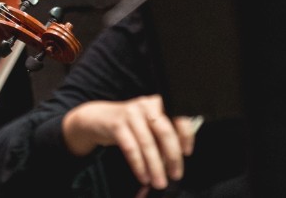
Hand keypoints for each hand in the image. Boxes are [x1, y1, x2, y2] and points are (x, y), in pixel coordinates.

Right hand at [61, 94, 198, 189]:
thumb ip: (162, 138)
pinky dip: (139, 165)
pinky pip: (131, 148)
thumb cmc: (129, 124)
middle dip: (172, 157)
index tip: (187, 153)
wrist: (98, 118)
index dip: (186, 136)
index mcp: (159, 104)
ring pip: (147, 143)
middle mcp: (146, 106)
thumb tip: (174, 160)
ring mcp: (131, 114)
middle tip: (175, 174)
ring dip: (155, 166)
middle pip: (164, 132)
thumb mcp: (148, 125)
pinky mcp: (116, 124)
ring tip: (158, 181)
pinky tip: (143, 175)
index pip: (179, 117)